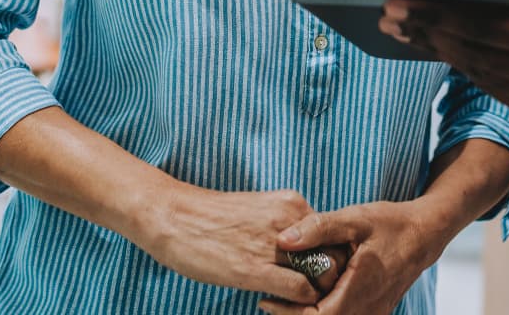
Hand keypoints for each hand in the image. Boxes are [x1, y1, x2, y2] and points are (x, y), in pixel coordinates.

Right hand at [136, 183, 348, 303]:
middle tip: (318, 292)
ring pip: (321, 273)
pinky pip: (299, 290)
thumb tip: (301, 249)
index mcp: (292, 203)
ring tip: (303, 303)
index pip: (332, 234)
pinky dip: (300, 303)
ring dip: (318, 292)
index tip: (321, 273)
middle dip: (331, 276)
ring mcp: (274, 244)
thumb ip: (284, 226)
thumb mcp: (259, 210)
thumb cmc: (214, 217)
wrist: (175, 215)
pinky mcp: (255, 269)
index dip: (331, 257)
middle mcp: (291, 219)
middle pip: (334, 253)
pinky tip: (280, 304)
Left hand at [260, 199, 448, 313]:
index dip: (288, 313)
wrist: (425, 233)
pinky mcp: (374, 313)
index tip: (267, 298)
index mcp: (360, 291)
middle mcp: (367, 311)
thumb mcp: (355, 218)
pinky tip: (312, 293)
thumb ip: (319, 228)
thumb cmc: (391, 224)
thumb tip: (283, 240)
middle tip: (270, 297)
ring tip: (286, 295)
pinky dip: (324, 311)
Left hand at [380, 0, 508, 124]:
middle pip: (474, 54)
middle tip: (389, 15)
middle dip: (428, 33)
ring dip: (441, 52)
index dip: (440, 15)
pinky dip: (467, 67)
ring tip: (406, 30)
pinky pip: (495, 88)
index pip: (485, 29)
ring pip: (480, 75)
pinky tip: (444, 49)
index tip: (404, 2)